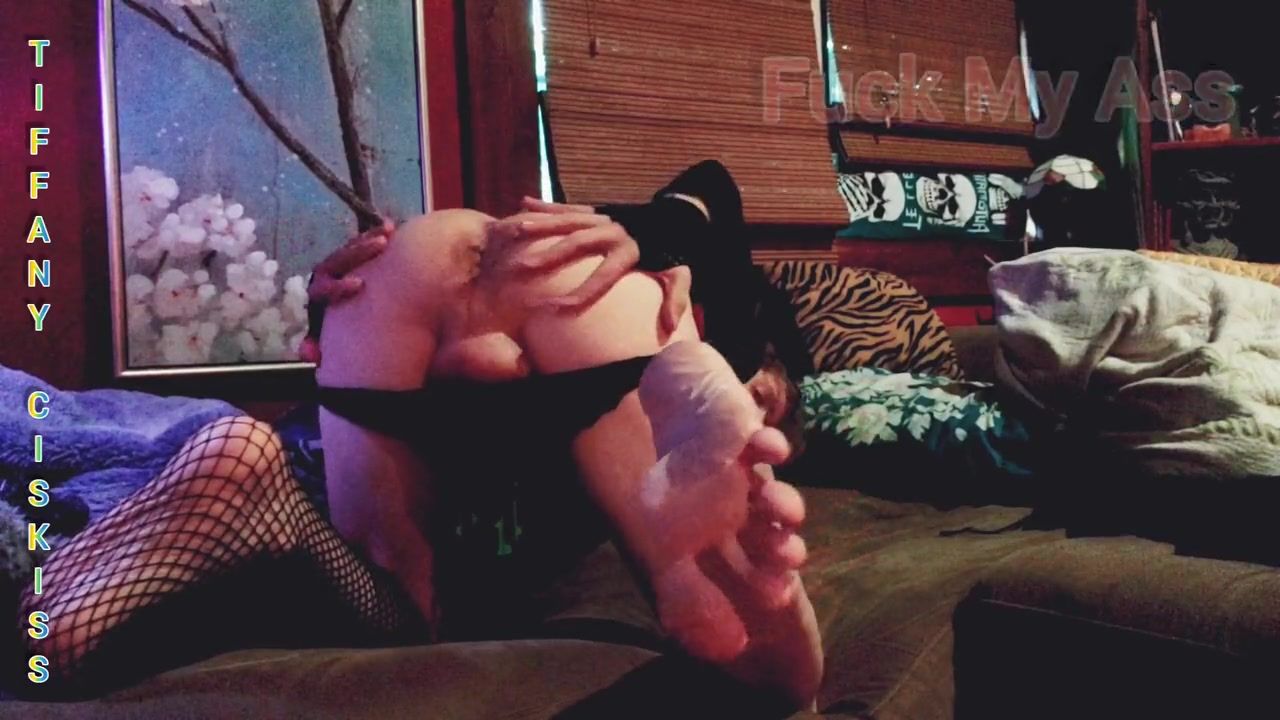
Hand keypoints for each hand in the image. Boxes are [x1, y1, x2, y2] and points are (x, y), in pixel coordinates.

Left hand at [298, 219, 394, 363]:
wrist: (350, 323)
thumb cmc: (343, 334)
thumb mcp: (331, 344)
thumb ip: (320, 348)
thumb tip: (309, 353)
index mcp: (319, 299)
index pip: (322, 289)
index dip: (337, 286)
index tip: (360, 285)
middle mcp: (325, 278)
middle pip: (336, 261)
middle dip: (358, 252)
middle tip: (381, 245)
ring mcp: (339, 265)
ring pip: (349, 248)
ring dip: (369, 239)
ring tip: (390, 232)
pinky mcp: (353, 257)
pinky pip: (362, 243)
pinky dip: (376, 234)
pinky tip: (392, 226)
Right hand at [517, 197, 689, 333]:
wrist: (681, 214)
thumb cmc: (675, 251)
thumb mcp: (680, 273)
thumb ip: (676, 298)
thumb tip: (668, 328)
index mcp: (631, 250)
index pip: (604, 275)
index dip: (582, 292)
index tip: (557, 309)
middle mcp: (614, 231)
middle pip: (578, 243)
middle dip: (549, 256)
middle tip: (521, 269)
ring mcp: (604, 217)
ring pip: (568, 220)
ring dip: (541, 225)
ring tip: (515, 233)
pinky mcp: (598, 209)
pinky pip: (568, 207)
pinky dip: (546, 205)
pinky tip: (523, 203)